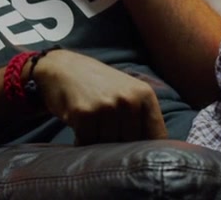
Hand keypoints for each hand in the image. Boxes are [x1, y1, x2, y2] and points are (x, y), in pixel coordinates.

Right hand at [31, 49, 167, 145]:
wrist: (63, 68)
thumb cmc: (98, 85)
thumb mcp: (128, 92)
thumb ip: (142, 117)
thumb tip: (152, 152)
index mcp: (144, 95)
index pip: (157, 135)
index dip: (147, 149)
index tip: (138, 153)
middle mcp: (129, 99)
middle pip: (130, 143)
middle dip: (118, 144)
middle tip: (105, 129)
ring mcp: (107, 106)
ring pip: (109, 145)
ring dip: (98, 141)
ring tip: (93, 123)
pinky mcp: (85, 113)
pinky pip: (88, 142)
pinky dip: (82, 139)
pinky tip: (80, 124)